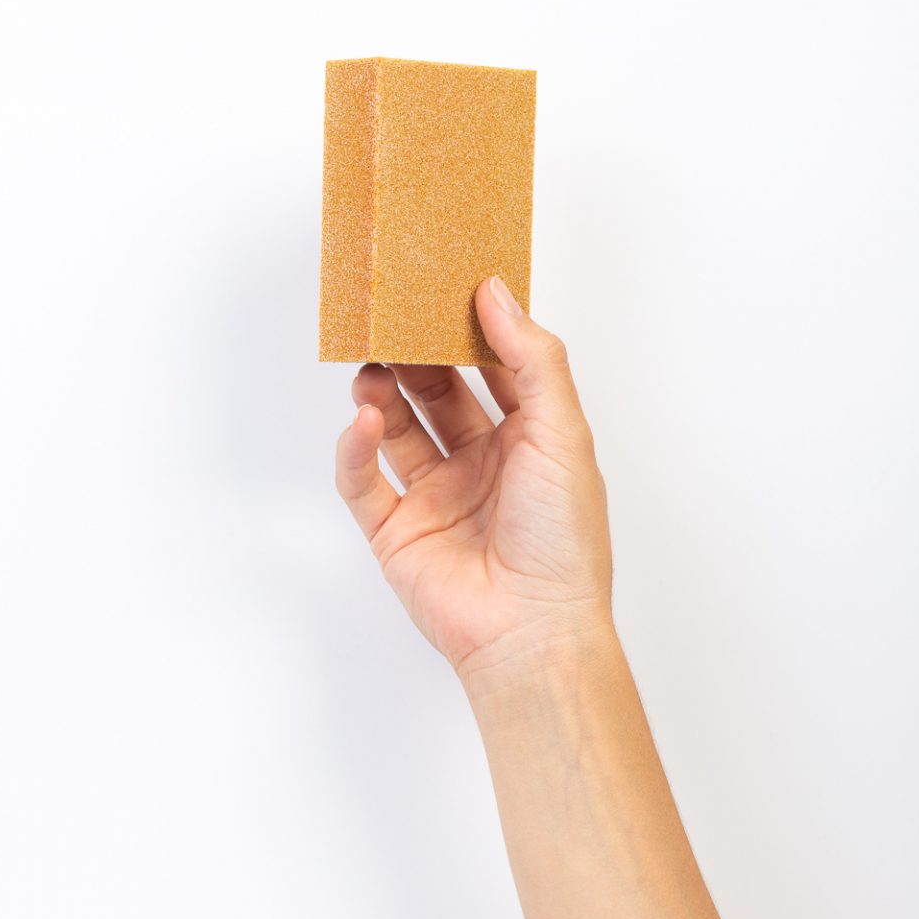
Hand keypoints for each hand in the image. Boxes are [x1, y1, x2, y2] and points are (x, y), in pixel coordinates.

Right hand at [334, 274, 613, 688]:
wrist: (532, 630)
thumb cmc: (562, 541)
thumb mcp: (562, 431)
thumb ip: (532, 358)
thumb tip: (495, 293)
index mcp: (530, 442)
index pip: (496, 370)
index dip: (472, 330)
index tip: (445, 287)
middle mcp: (483, 466)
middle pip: (440, 392)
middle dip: (417, 354)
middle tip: (395, 317)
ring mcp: (438, 498)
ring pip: (398, 428)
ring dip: (383, 393)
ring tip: (373, 366)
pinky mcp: (397, 532)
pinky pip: (363, 481)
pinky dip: (355, 449)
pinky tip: (361, 421)